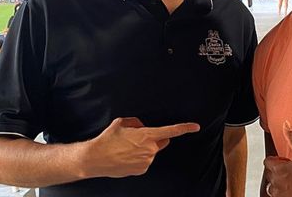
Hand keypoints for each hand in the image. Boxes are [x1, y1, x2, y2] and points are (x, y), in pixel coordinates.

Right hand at [83, 117, 199, 178]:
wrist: (96, 158)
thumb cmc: (108, 139)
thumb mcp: (122, 122)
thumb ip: (137, 123)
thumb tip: (142, 127)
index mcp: (147, 135)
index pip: (171, 130)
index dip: (185, 128)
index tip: (196, 127)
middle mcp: (150, 149)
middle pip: (161, 142)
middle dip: (155, 139)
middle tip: (139, 139)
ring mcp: (146, 161)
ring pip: (151, 152)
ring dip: (144, 149)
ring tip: (126, 149)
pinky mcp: (141, 170)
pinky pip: (145, 161)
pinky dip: (138, 159)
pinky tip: (126, 157)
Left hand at [263, 121, 291, 196]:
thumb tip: (286, 124)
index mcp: (279, 169)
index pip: (267, 162)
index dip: (276, 161)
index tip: (285, 162)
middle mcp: (276, 181)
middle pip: (269, 173)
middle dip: (277, 171)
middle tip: (290, 171)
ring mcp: (278, 192)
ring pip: (271, 184)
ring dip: (277, 182)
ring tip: (290, 181)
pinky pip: (274, 194)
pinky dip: (280, 191)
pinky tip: (291, 188)